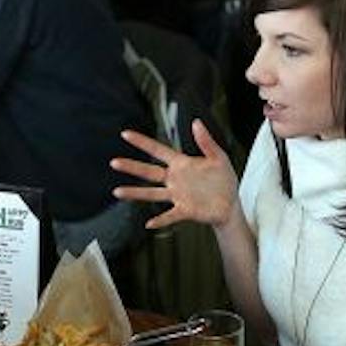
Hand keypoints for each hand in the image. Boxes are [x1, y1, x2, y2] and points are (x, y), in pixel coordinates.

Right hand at [111, 120, 238, 229]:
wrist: (230, 204)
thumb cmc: (224, 180)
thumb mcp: (218, 157)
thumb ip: (206, 141)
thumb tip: (196, 122)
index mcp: (182, 164)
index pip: (158, 150)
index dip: (142, 142)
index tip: (126, 134)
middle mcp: (175, 179)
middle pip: (149, 171)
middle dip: (132, 167)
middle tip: (114, 162)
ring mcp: (178, 195)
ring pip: (152, 193)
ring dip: (135, 192)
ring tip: (118, 192)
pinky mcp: (185, 210)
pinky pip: (170, 215)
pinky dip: (160, 220)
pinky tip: (149, 223)